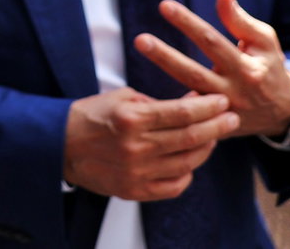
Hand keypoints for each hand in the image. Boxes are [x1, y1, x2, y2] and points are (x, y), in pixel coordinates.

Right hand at [62, 87, 238, 200]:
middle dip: (216, 127)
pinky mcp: (134, 190)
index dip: (207, 107)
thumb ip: (156, 102)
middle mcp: (136, 147)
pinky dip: (187, 174)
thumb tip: (191, 101)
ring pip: (187, 163)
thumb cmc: (91, 116)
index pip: (181, 113)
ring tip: (214, 137)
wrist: (58, 145)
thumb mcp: (122, 98)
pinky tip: (191, 161)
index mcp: (131, 119)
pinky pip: (173, 187)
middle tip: (231, 118)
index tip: (222, 101)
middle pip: (190, 138)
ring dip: (206, 148)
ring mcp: (136, 172)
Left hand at [135, 0, 289, 138]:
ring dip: (162, 78)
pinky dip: (166, 107)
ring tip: (141, 55)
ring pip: (186, 95)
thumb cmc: (269, 67)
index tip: (164, 6)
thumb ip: (240, 19)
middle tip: (140, 40)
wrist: (283, 113)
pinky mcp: (213, 127)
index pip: (212, 42)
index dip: (188, 23)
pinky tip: (141, 96)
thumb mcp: (264, 41)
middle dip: (165, 56)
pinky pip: (187, 117)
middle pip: (193, 73)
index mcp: (246, 69)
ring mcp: (221, 113)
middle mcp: (232, 92)